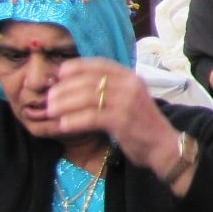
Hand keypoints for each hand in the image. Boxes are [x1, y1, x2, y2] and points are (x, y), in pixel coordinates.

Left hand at [42, 59, 176, 171]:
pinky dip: (75, 120)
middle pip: (89, 81)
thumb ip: (108, 91)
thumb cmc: (140, 125)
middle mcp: (130, 85)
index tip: (59, 74)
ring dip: (65, 104)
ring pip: (87, 97)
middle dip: (65, 88)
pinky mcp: (123, 120)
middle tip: (49, 98)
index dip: (76, 67)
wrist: (163, 146)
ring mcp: (127, 102)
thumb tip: (74, 87)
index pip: (99, 64)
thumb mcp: (127, 100)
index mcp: (130, 77)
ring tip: (51, 111)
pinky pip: (92, 117)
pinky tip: (63, 125)